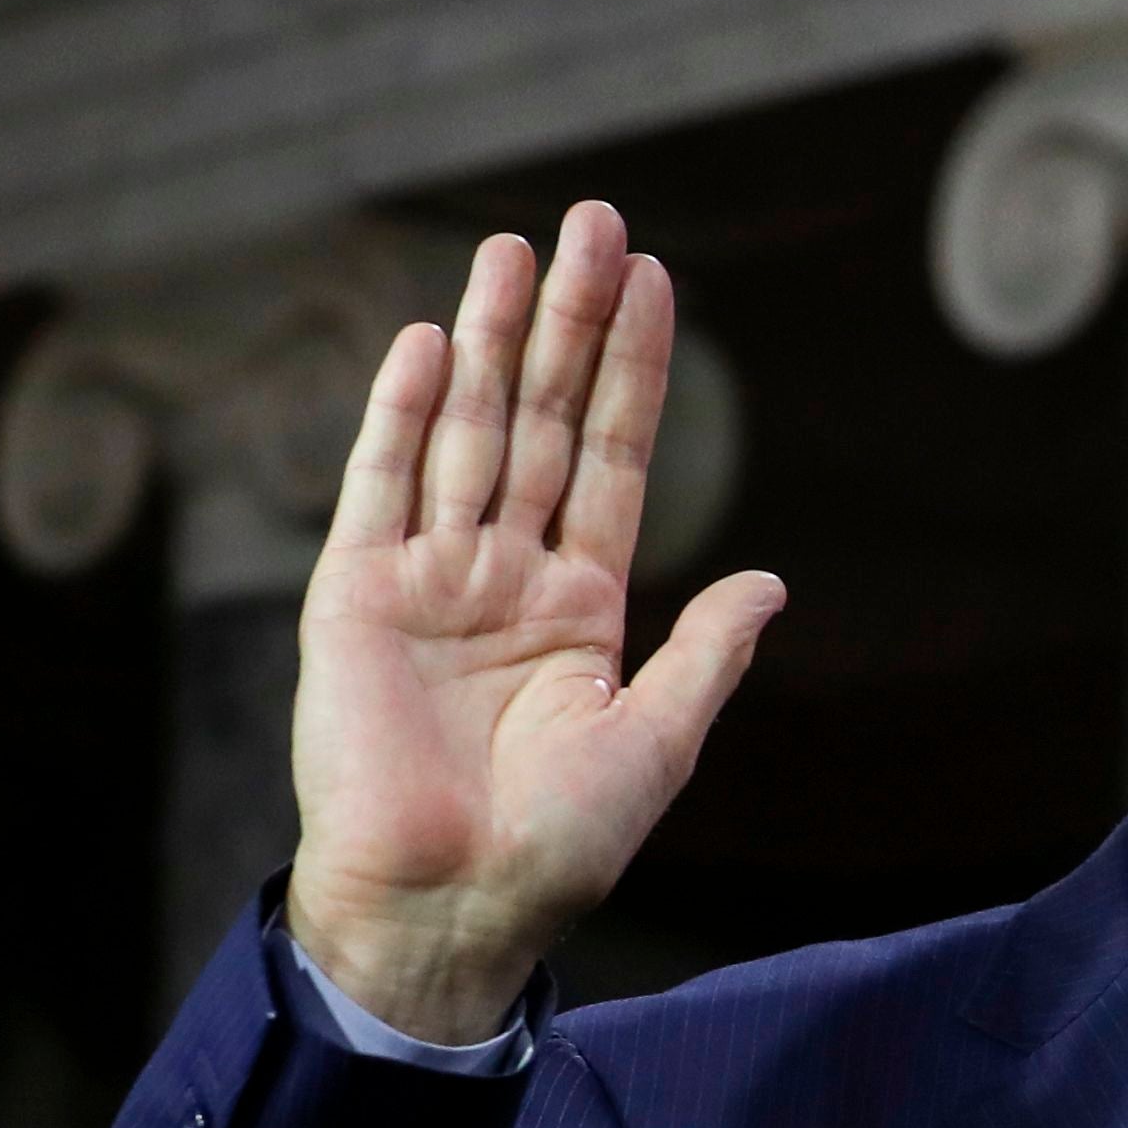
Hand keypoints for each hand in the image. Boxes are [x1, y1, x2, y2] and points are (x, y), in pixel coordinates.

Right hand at [288, 201, 783, 1041]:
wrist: (448, 904)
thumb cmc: (557, 845)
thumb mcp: (656, 743)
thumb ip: (704, 653)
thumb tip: (772, 583)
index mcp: (581, 607)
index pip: (610, 459)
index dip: (630, 373)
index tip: (654, 283)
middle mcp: (504, 576)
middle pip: (539, 421)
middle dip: (564, 324)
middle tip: (591, 223)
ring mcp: (428, 579)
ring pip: (464, 433)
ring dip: (487, 339)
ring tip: (513, 248)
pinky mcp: (355, 597)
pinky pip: (378, 488)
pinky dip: (398, 415)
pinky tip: (424, 343)